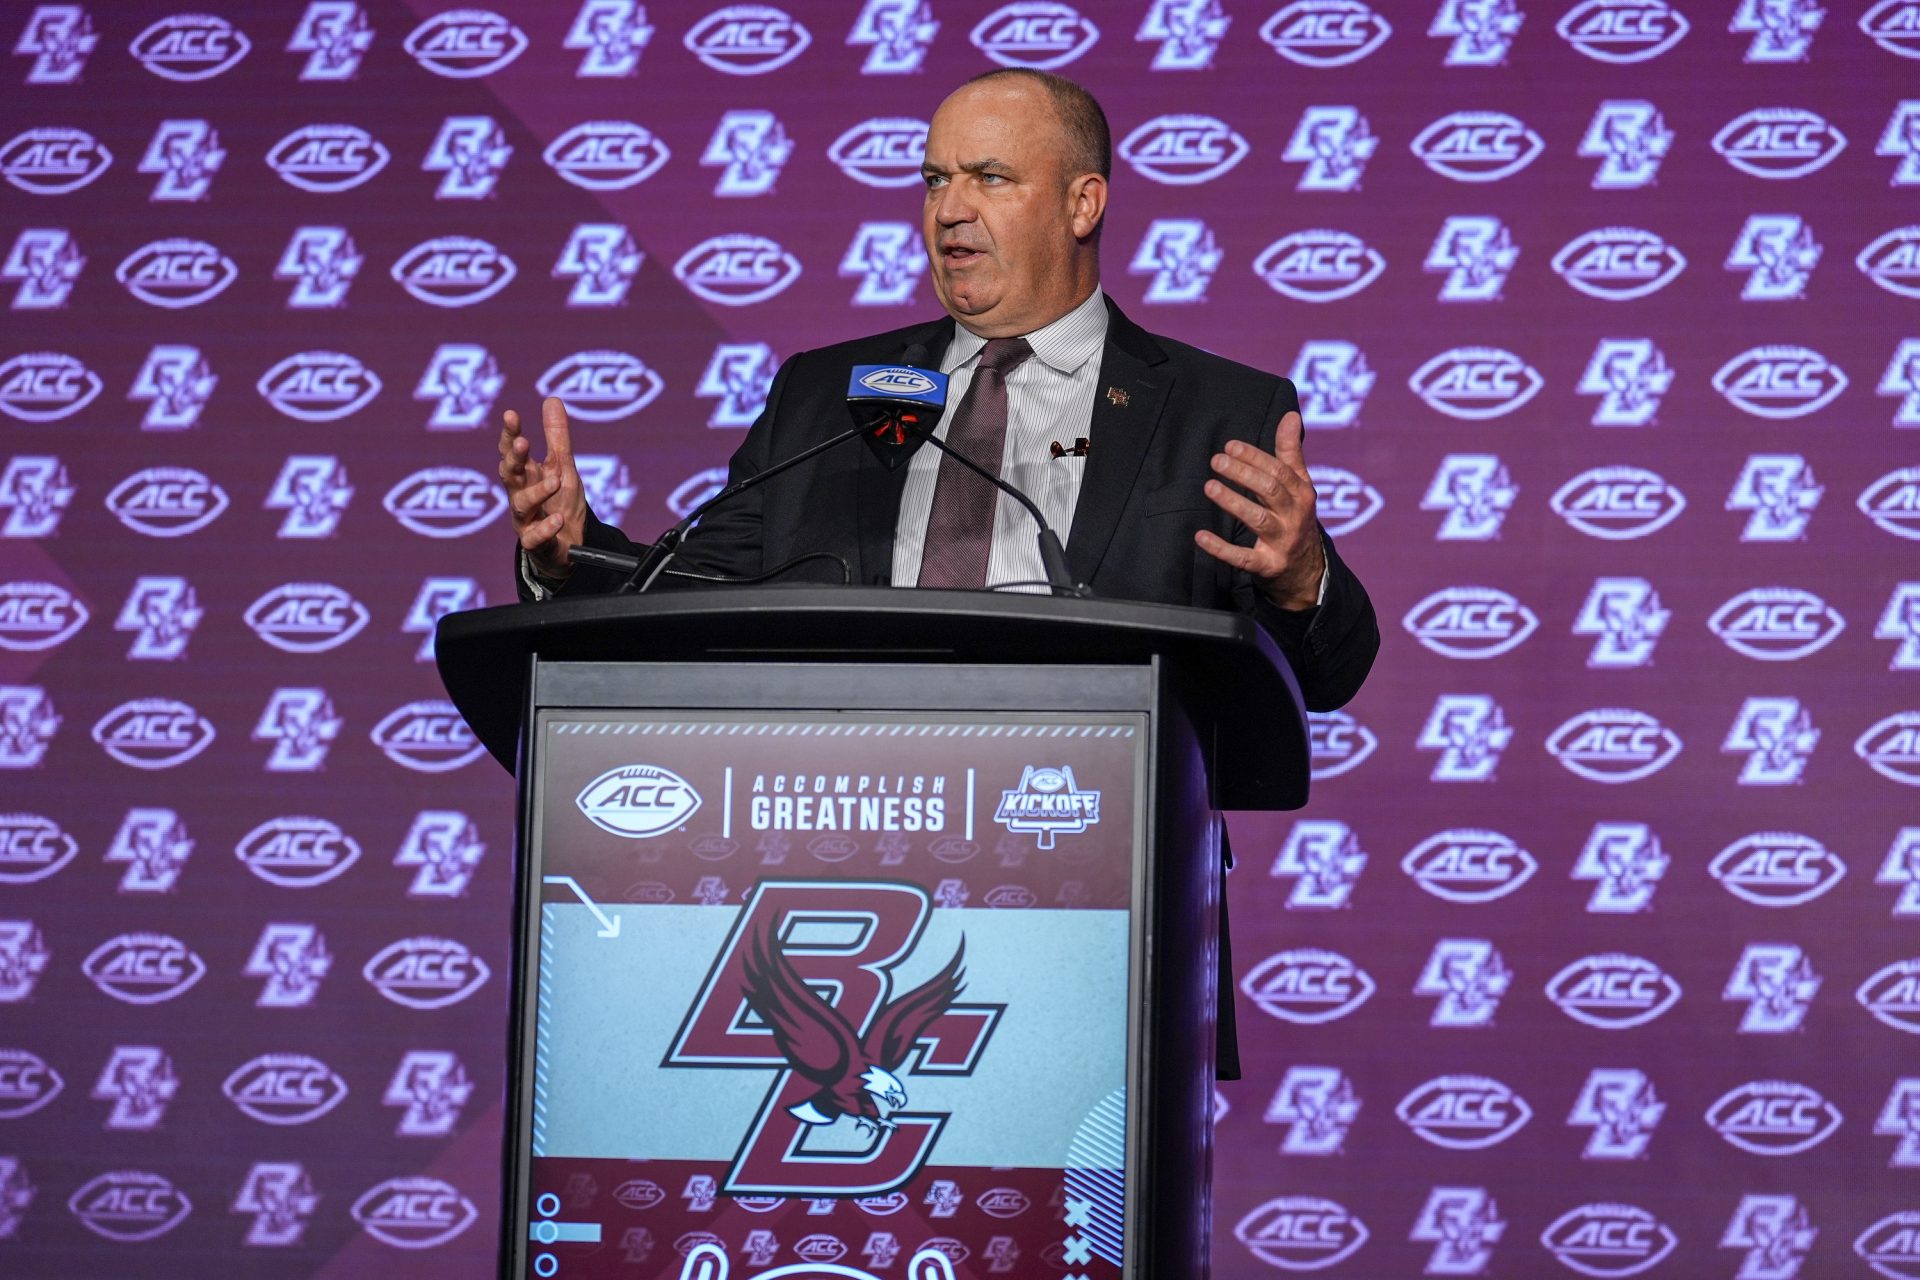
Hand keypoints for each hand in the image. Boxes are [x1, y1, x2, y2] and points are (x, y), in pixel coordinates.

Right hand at [497, 397, 583, 580]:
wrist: (570, 546)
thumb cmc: (561, 503)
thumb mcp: (563, 467)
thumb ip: (557, 437)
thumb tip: (552, 399)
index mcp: (526, 474)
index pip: (512, 451)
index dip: (510, 433)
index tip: (512, 415)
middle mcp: (520, 494)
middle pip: (509, 474)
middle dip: (514, 458)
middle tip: (523, 442)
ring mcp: (525, 520)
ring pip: (520, 505)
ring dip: (536, 492)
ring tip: (555, 481)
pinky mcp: (535, 544)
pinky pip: (535, 538)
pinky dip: (545, 529)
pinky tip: (557, 520)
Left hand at [1195, 410, 1325, 610]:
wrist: (1307, 571)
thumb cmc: (1296, 518)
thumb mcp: (1299, 486)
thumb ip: (1290, 452)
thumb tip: (1290, 415)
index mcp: (1302, 493)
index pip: (1279, 470)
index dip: (1255, 456)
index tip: (1230, 446)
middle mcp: (1295, 516)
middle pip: (1270, 490)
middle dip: (1243, 473)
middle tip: (1217, 460)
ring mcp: (1282, 542)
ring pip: (1258, 519)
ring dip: (1233, 501)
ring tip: (1210, 486)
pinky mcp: (1268, 566)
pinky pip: (1242, 557)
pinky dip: (1220, 548)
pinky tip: (1200, 536)